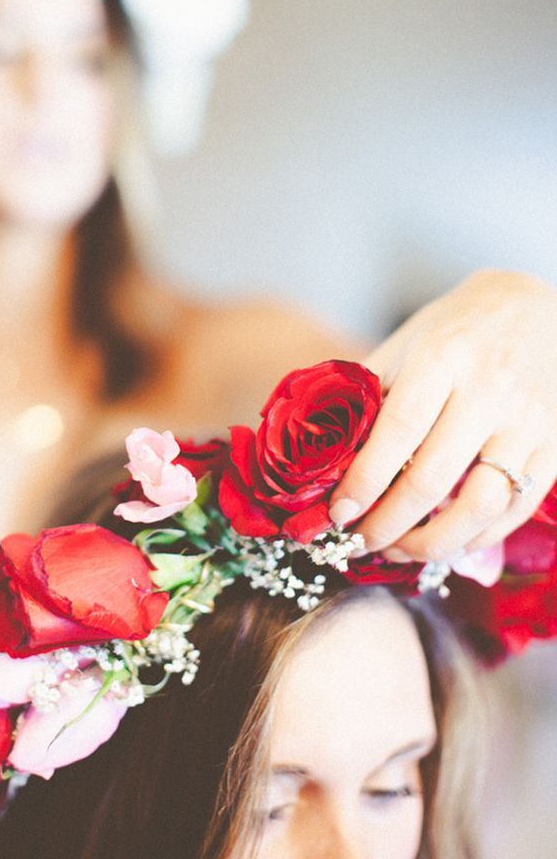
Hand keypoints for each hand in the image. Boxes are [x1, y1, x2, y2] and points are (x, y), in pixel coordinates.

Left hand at [328, 271, 556, 561]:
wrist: (534, 308)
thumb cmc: (454, 330)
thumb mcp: (404, 345)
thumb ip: (368, 399)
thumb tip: (324, 464)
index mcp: (442, 357)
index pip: (397, 431)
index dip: (364, 480)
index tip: (337, 513)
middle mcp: (489, 390)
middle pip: (432, 479)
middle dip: (387, 523)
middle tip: (359, 542)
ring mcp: (527, 422)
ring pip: (480, 506)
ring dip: (433, 543)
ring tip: (400, 550)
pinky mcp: (553, 446)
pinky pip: (515, 509)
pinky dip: (476, 538)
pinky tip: (445, 542)